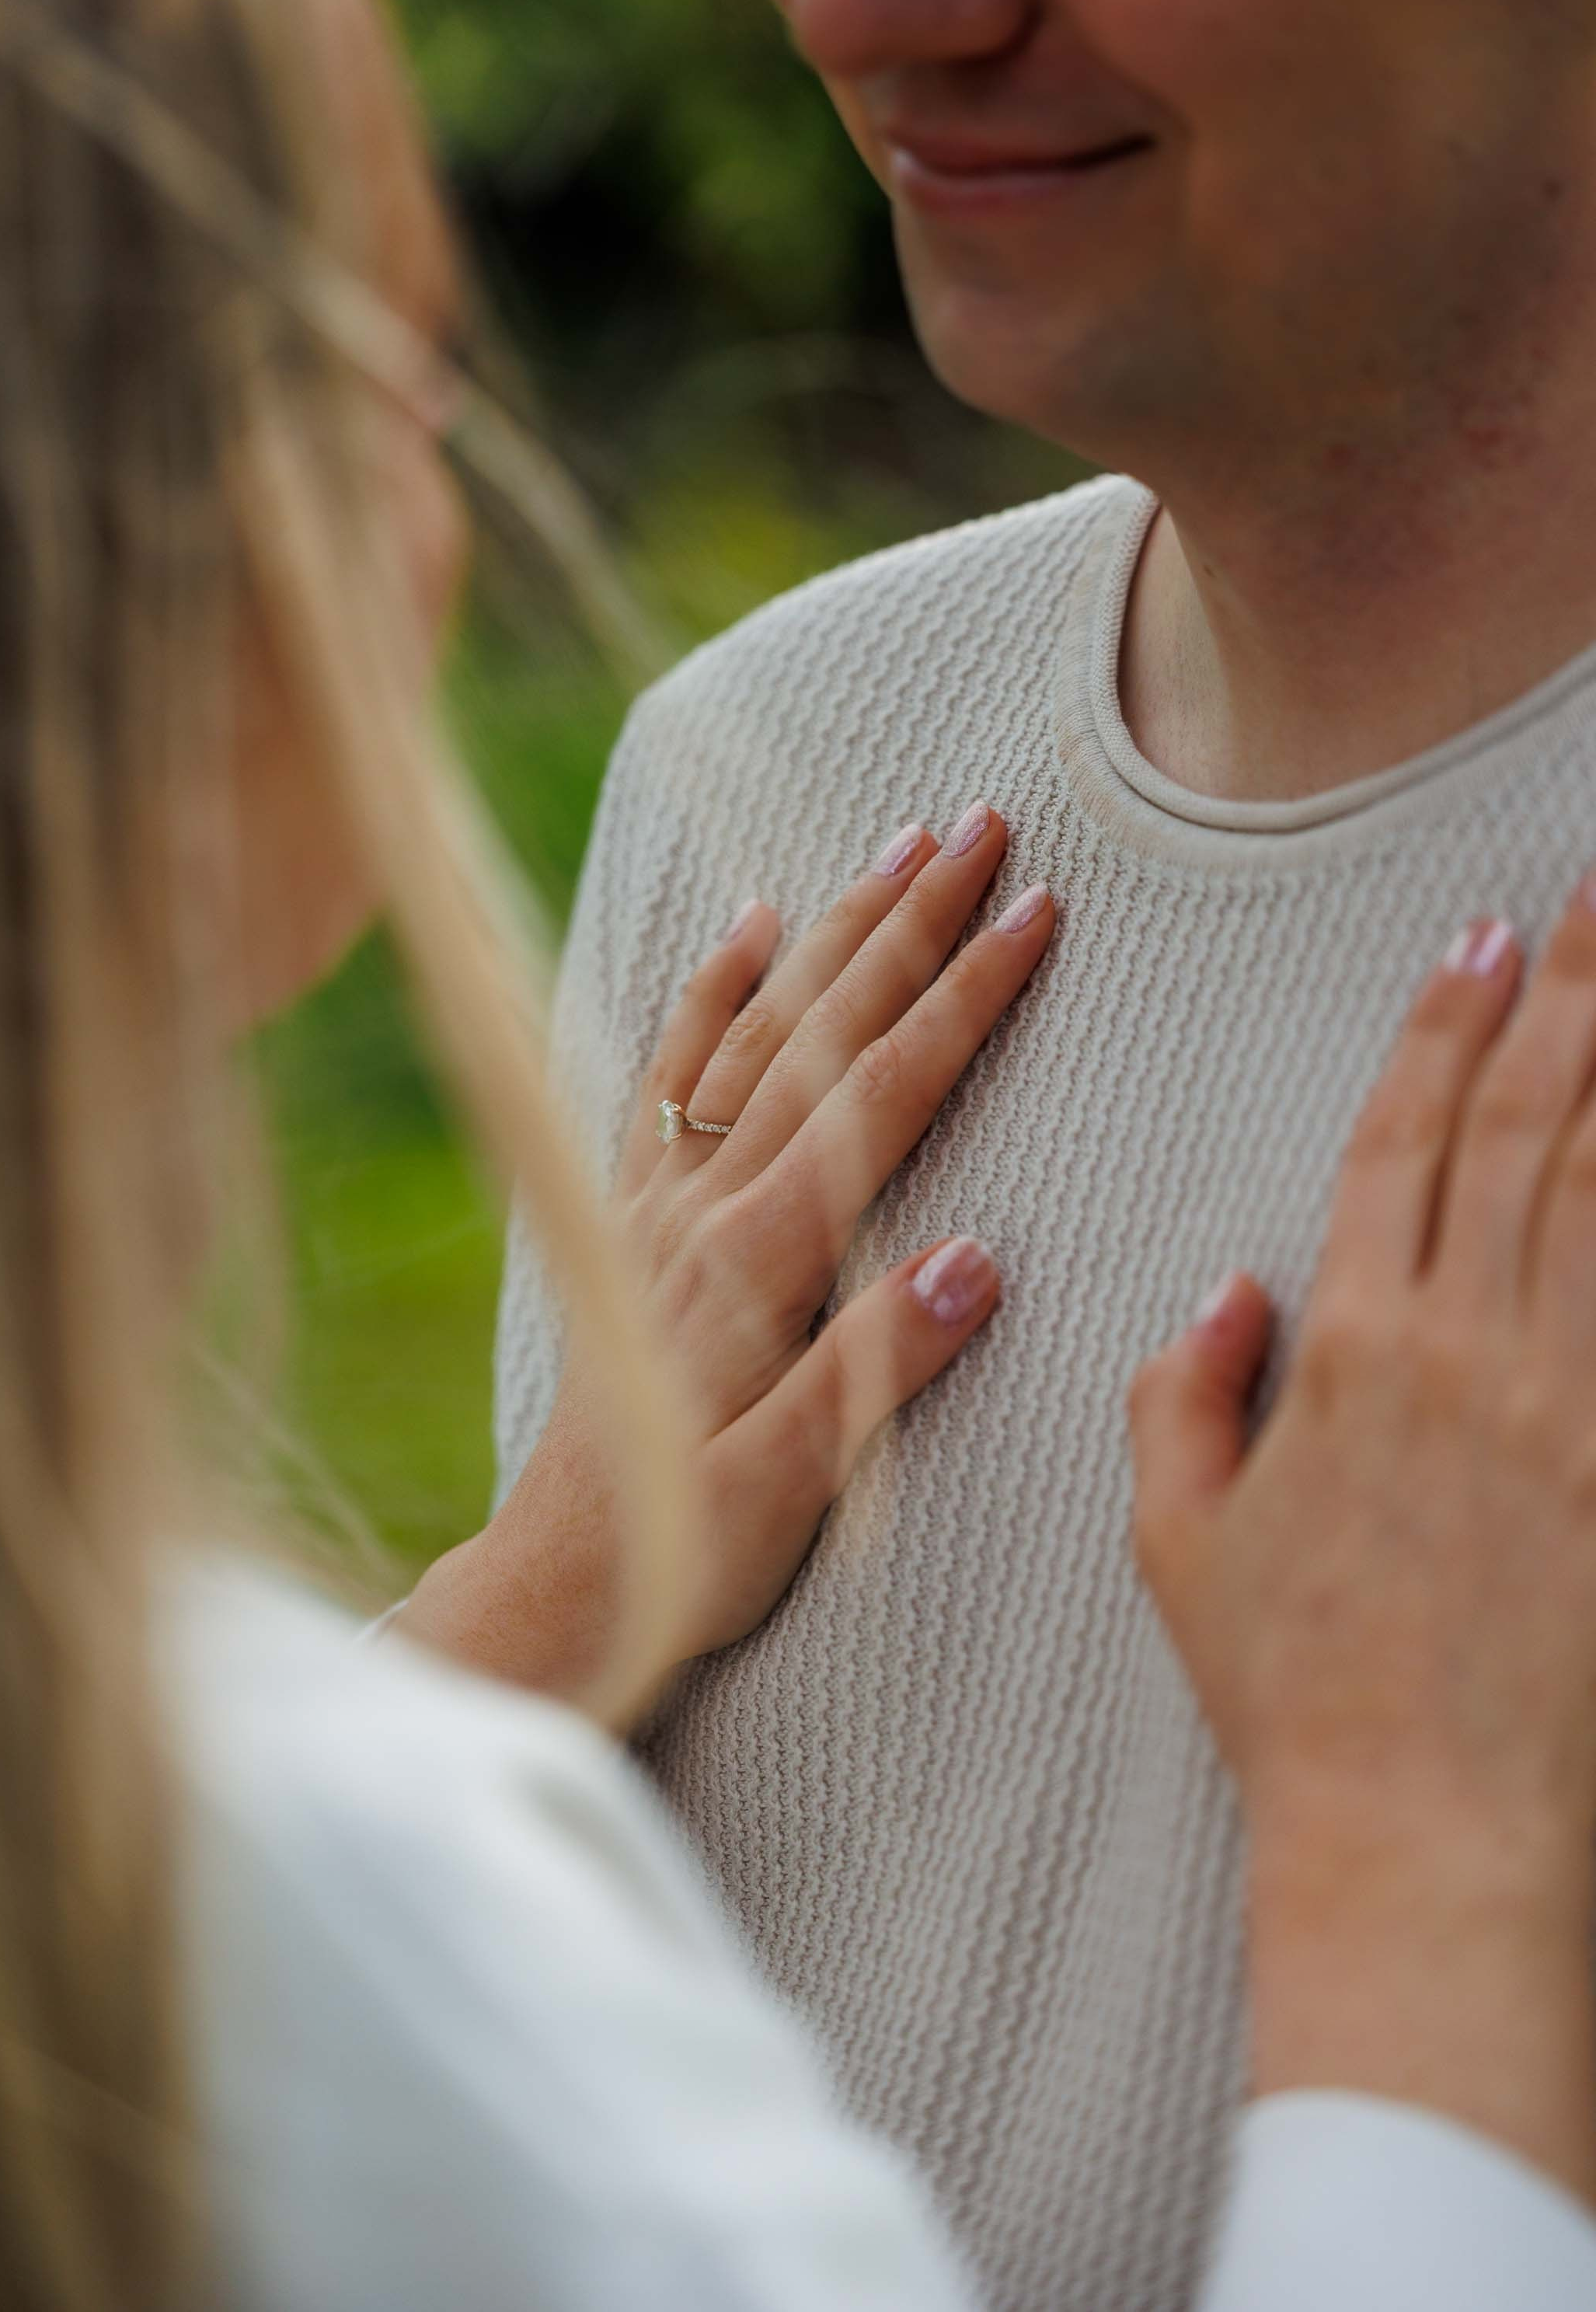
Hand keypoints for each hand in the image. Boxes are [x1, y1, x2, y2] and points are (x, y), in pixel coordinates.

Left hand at [403, 804, 1055, 1714]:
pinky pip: (666, 1071)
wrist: (555, 1576)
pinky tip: (745, 925)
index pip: (884, 1095)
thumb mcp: (794, 1487)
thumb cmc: (685, 1546)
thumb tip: (978, 1260)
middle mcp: (705, 1204)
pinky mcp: (627, 1213)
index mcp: (761, 1258)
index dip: (966, 997)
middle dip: (910, 920)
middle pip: (825, 1030)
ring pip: (756, 1029)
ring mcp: (659, 1199)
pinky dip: (707, 989)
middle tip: (982, 823)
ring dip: (831, 932)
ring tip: (896, 845)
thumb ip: (878, 1372)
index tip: (1034, 909)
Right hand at [1131, 885, 1595, 2199]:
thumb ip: (1181, 1397)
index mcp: (1351, 1355)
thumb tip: (1229, 1291)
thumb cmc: (1294, 1694)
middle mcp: (1469, 1353)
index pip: (1400, 1147)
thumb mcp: (1178, 1543)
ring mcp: (1569, 1409)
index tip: (1478, 945)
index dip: (1441, 1035)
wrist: (1426, 1834)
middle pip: (1522, 1134)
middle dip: (1566, 999)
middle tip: (1595, 897)